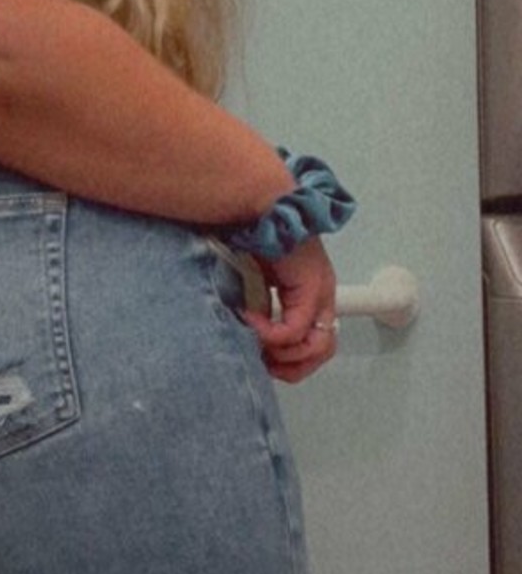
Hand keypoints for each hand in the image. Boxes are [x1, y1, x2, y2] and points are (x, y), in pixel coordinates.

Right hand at [241, 237, 338, 383]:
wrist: (260, 206)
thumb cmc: (256, 234)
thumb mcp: (257, 282)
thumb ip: (261, 308)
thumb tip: (252, 334)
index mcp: (311, 293)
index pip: (317, 341)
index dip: (293, 359)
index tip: (266, 359)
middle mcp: (322, 295)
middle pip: (323, 351)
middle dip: (293, 367)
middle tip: (266, 364)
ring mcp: (320, 292)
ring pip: (317, 347)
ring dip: (284, 356)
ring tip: (258, 344)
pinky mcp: (310, 288)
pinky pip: (294, 330)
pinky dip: (270, 334)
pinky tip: (251, 320)